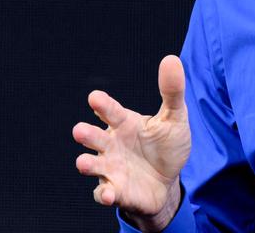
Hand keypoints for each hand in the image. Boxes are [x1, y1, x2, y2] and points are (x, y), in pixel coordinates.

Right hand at [73, 55, 190, 231]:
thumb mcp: (174, 118)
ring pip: (92, 165)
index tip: (95, 98)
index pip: (110, 111)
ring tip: (83, 163)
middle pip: (93, 137)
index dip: (102, 105)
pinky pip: (104, 194)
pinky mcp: (115, 191)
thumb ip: (172, 92)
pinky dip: (104, 195)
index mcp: (123, 123)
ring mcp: (110, 168)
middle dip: (85, 134)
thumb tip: (172, 58)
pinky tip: (109, 194)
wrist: (168, 181)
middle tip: (79, 131)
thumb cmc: (166, 146)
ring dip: (87, 164)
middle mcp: (111, 144)